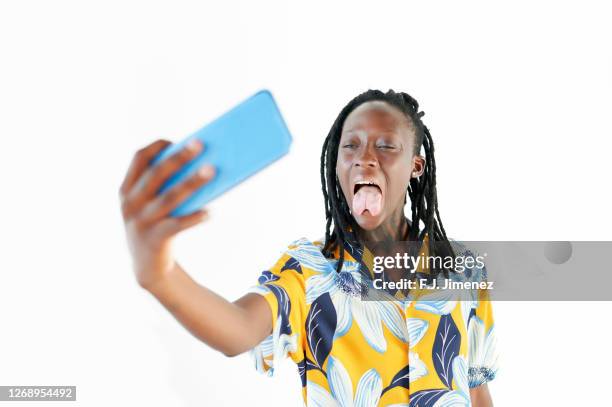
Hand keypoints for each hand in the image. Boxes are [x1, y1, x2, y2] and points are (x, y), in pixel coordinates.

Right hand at [119, 139, 214, 290]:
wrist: (147, 267)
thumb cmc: (156, 225)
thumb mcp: (151, 204)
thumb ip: (165, 186)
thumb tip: (202, 163)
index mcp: (127, 189)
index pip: (138, 158)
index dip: (157, 147)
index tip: (177, 140)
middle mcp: (130, 204)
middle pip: (156, 174)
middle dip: (179, 157)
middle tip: (201, 144)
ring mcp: (141, 222)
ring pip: (169, 197)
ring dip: (192, 182)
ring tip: (212, 171)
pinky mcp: (155, 239)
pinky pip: (177, 224)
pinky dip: (194, 217)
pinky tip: (209, 212)